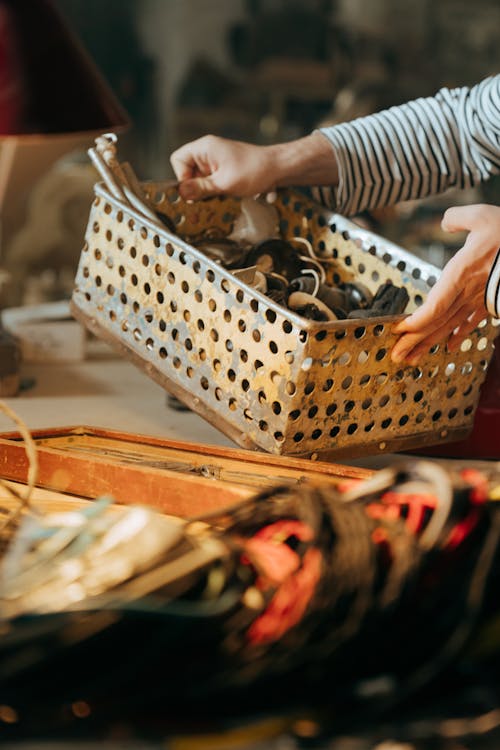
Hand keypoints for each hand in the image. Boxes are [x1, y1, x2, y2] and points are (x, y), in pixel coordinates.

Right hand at [170, 135, 276, 199]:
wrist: (278, 168)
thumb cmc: (255, 171)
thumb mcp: (225, 183)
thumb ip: (201, 188)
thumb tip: (181, 192)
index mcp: (205, 147)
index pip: (178, 159)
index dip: (182, 177)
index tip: (194, 191)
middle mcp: (208, 151)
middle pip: (187, 170)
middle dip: (195, 186)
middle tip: (207, 198)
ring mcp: (216, 160)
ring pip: (199, 178)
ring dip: (206, 191)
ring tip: (219, 195)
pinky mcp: (223, 169)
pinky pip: (210, 181)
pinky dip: (214, 190)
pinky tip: (225, 195)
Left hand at [391, 204, 499, 363]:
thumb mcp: (482, 216)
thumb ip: (459, 218)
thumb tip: (446, 222)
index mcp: (462, 273)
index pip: (436, 305)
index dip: (417, 321)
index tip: (398, 329)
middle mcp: (468, 292)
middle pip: (437, 322)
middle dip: (414, 340)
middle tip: (396, 356)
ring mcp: (479, 300)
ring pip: (450, 326)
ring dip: (429, 343)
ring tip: (412, 358)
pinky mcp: (490, 303)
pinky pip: (471, 323)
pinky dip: (458, 336)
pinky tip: (448, 346)